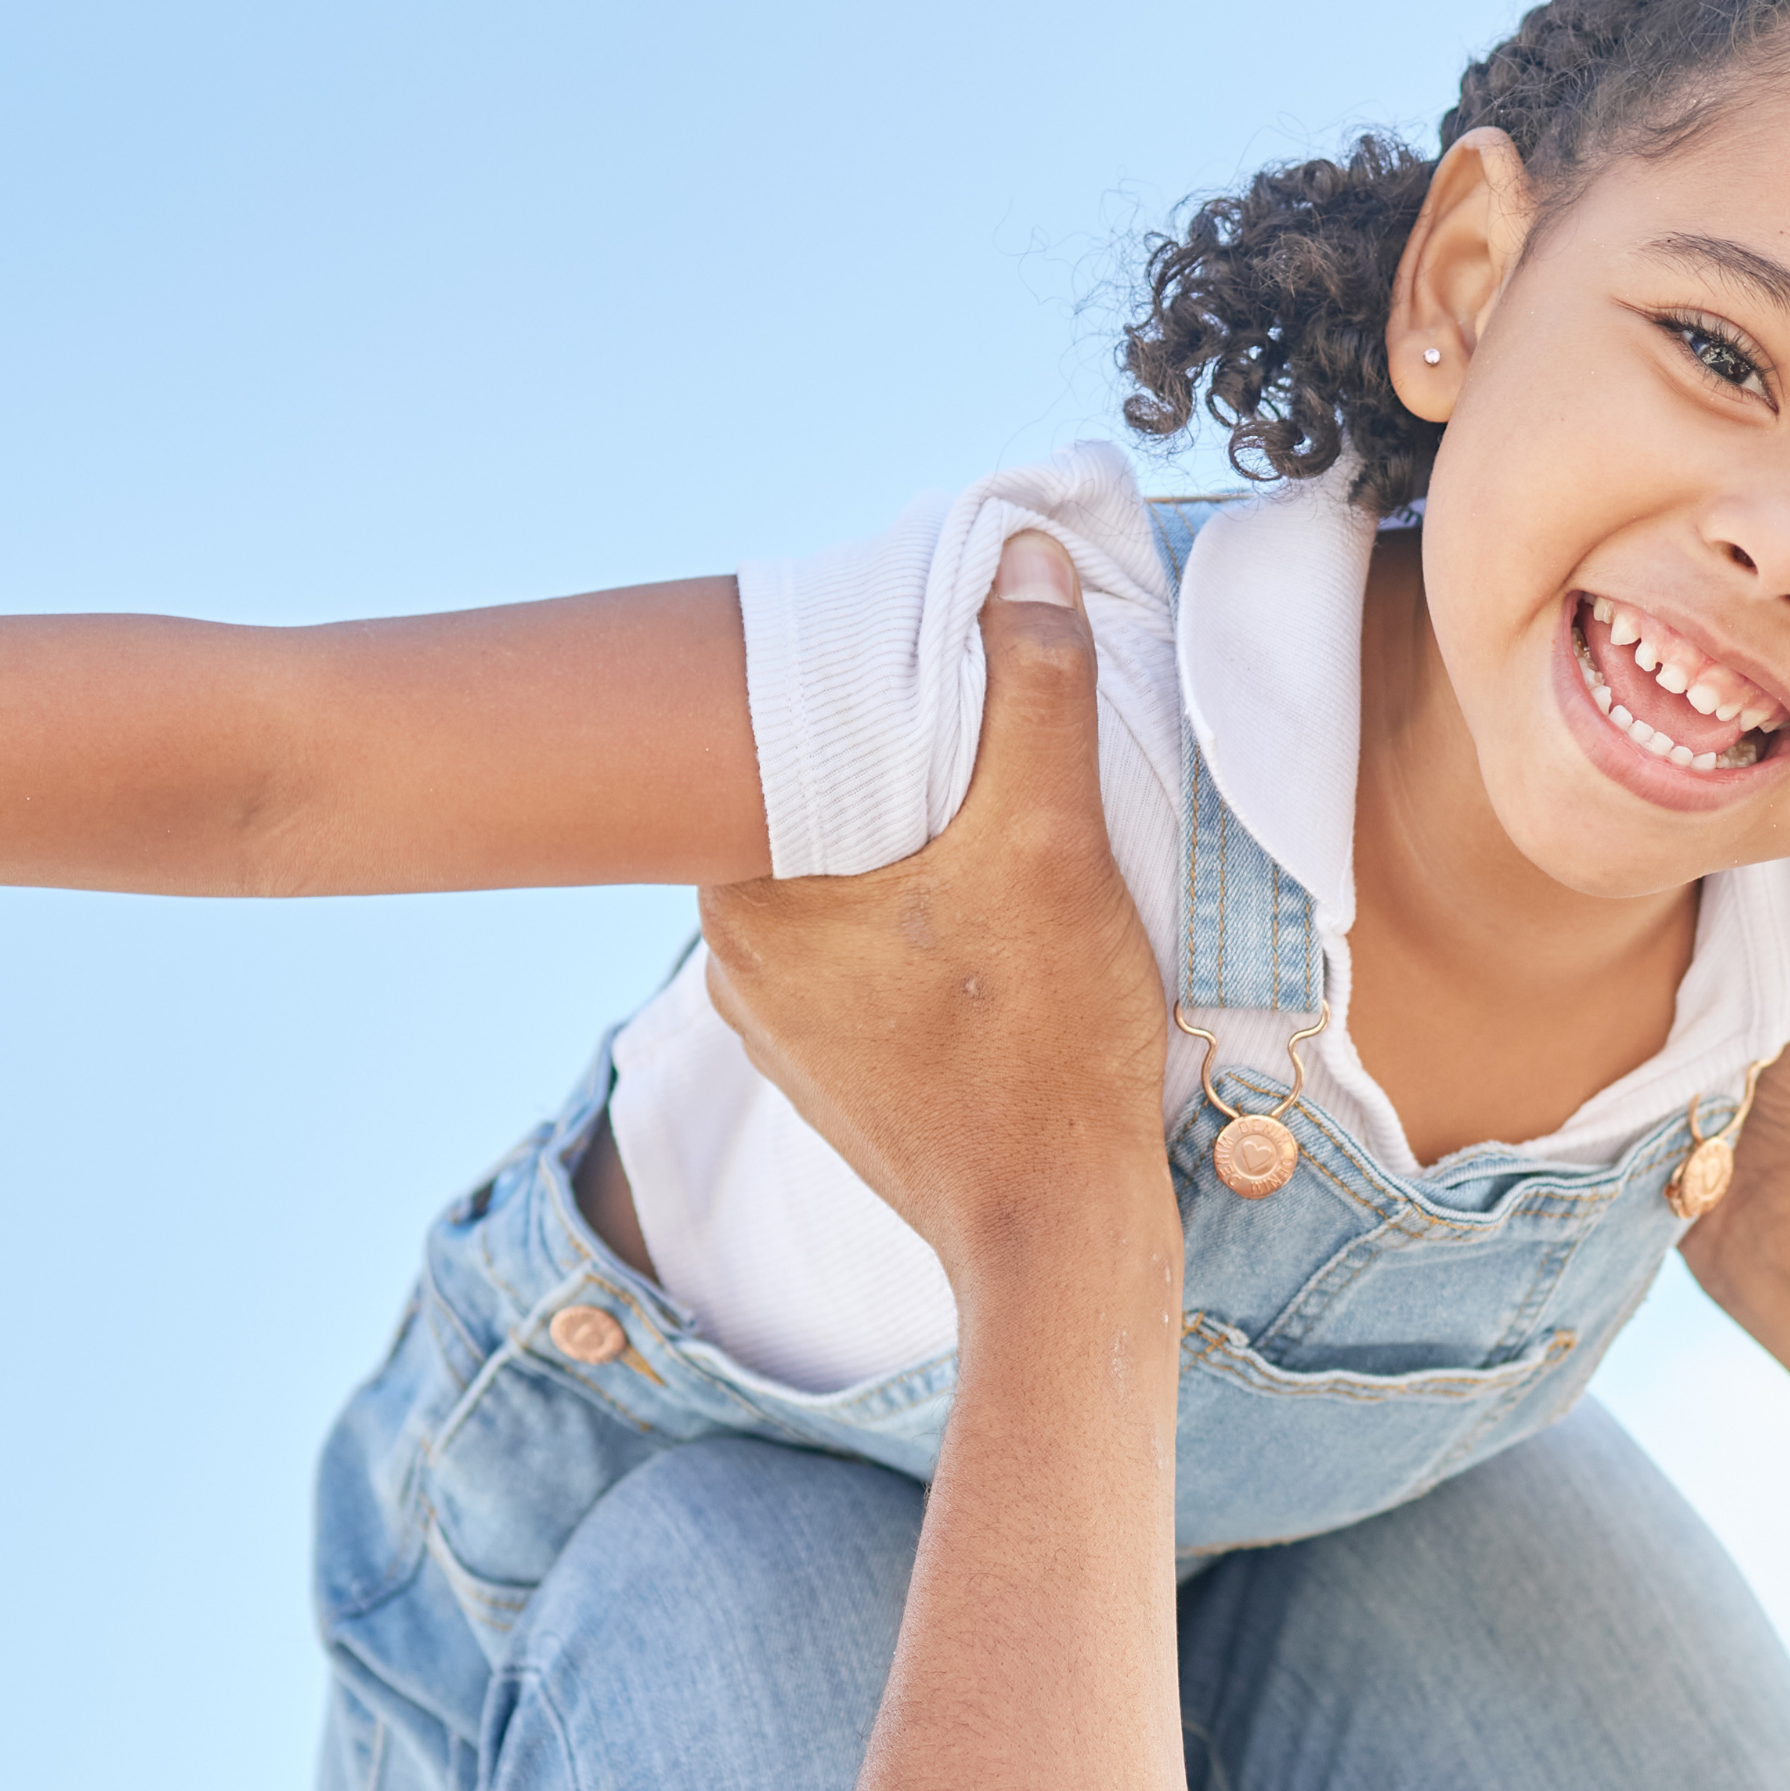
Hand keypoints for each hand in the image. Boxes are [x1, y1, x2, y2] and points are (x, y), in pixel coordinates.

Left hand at [697, 535, 1173, 1284]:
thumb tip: (1025, 559)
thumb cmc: (1044, 1044)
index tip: (904, 647)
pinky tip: (971, 905)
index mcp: (747, 893)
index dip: (833, 684)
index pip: (759, 740)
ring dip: (891, 842)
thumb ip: (1034, 688)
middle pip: (792, 808)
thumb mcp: (1055, 839)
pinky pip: (850, 954)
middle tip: (950, 704)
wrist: (1053, 1231)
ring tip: (974, 800)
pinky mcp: (830, 1071)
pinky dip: (901, 917)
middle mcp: (734, 962)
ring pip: (824, 883)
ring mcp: (777, 1026)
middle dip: (869, 757)